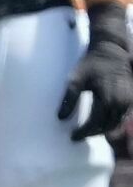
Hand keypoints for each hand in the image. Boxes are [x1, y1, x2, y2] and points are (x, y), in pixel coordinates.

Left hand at [60, 2, 132, 140]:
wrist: (110, 50)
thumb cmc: (91, 64)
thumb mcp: (75, 79)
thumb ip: (69, 99)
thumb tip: (61, 118)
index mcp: (107, 97)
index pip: (96, 123)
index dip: (84, 132)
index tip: (73, 136)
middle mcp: (120, 100)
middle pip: (108, 126)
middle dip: (93, 133)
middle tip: (79, 135)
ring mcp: (128, 99)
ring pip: (117, 123)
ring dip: (104, 129)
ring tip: (89, 131)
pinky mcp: (132, 96)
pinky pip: (124, 115)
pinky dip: (113, 122)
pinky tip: (101, 123)